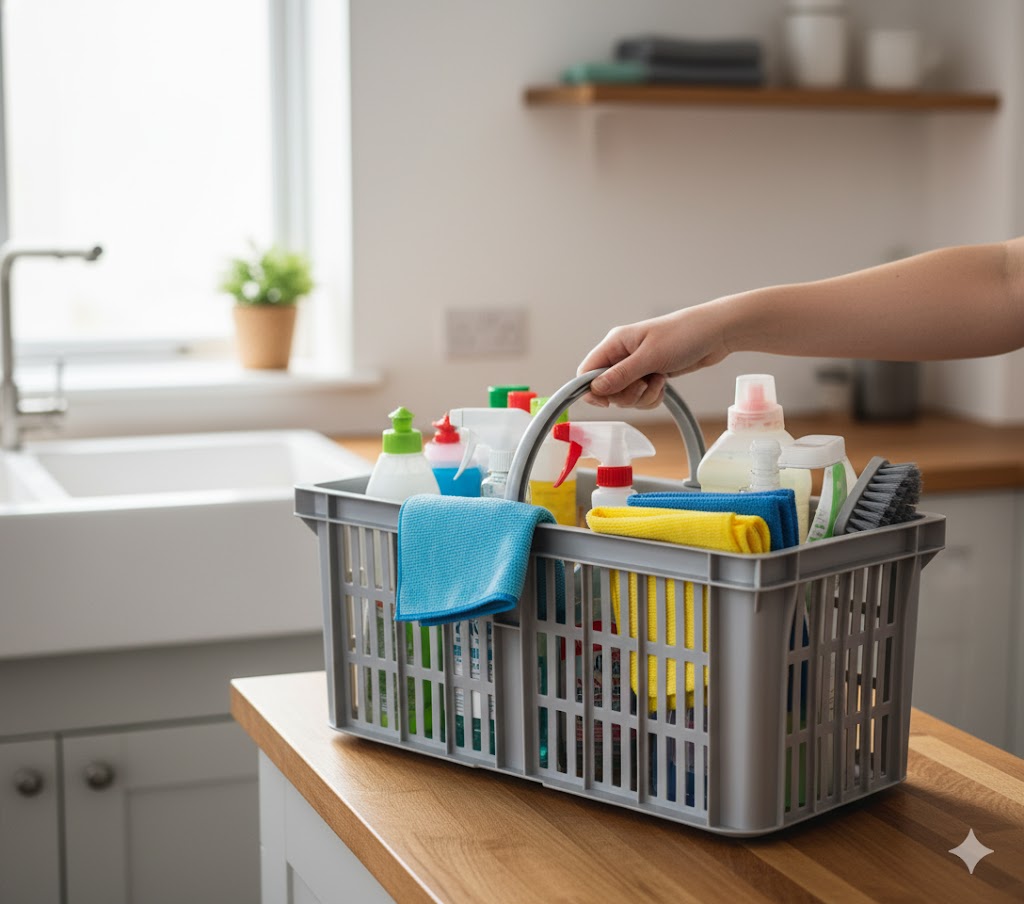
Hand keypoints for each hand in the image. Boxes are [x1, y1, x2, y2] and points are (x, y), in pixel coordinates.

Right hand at [577, 305, 730, 407]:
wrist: (716, 333)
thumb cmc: (684, 335)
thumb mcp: (650, 357)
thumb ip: (620, 374)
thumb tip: (594, 388)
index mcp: (615, 343)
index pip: (587, 371)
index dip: (592, 390)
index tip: (608, 401)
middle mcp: (622, 355)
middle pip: (606, 389)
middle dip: (626, 395)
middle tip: (645, 385)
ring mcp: (636, 366)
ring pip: (625, 396)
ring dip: (642, 397)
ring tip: (659, 380)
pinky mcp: (650, 375)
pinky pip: (641, 397)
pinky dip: (651, 397)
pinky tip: (664, 385)